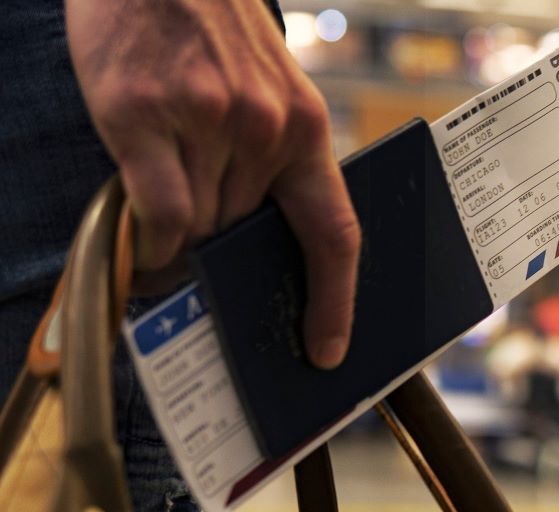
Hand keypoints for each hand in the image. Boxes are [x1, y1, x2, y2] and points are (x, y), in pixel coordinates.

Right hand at [66, 0, 359, 368]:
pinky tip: (144, 236)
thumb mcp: (270, 93)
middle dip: (221, 251)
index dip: (335, 300)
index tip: (327, 349)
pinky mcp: (142, 116)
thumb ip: (271, 163)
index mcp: (305, 129)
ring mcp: (205, 122)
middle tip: (200, 251)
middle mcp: (263, 130)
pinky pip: (156, 213)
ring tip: (162, 218)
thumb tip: (251, 245)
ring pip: (197, 230)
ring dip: (179, 241)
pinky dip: (149, 239)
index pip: (334, 232)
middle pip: (243, 237)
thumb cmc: (213, 35)